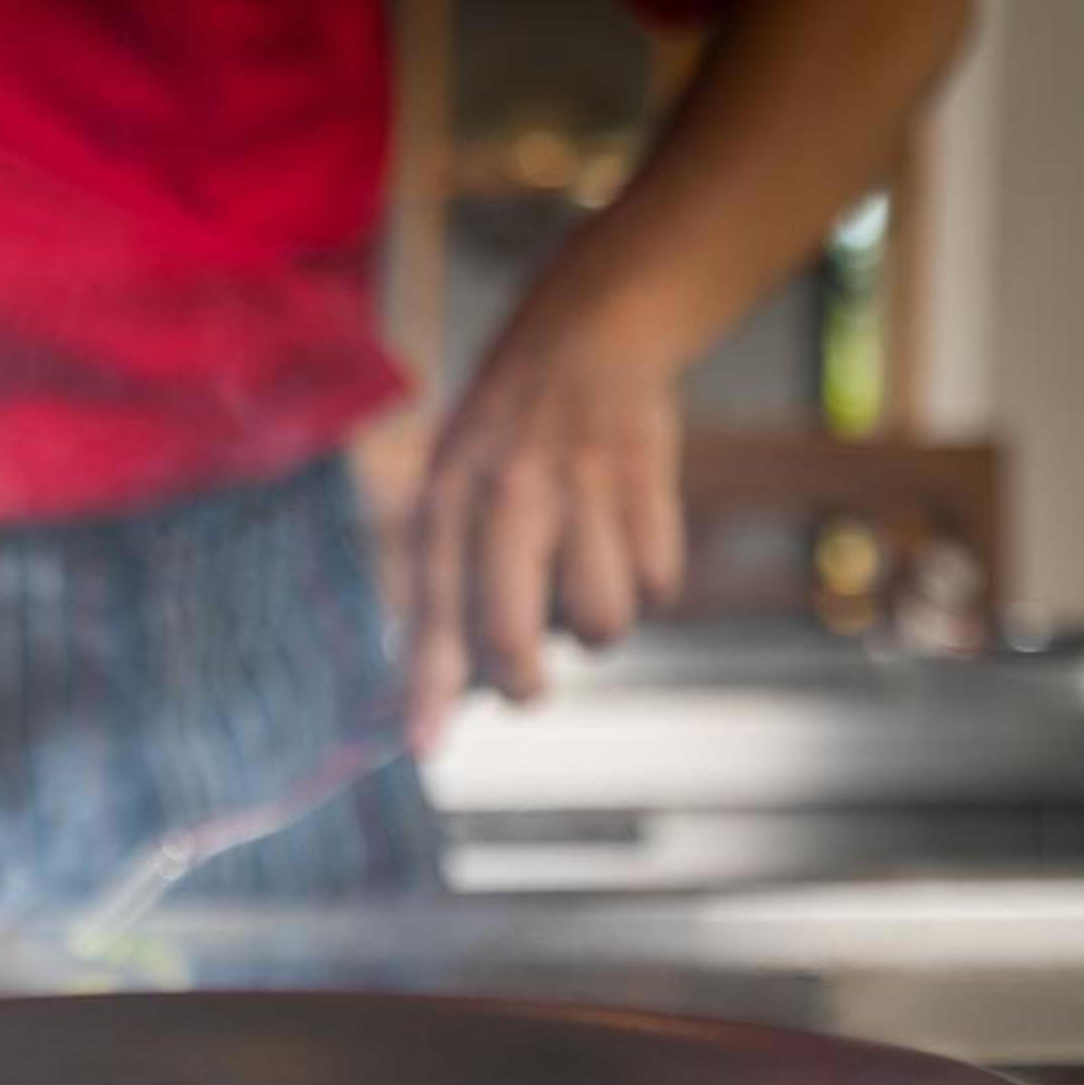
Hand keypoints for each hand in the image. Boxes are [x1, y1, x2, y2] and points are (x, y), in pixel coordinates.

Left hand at [403, 306, 685, 750]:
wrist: (588, 337)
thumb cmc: (505, 436)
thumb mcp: (449, 487)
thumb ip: (444, 579)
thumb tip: (447, 687)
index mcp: (446, 500)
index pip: (432, 611)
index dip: (428, 687)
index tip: (423, 747)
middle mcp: (507, 497)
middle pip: (515, 635)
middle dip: (523, 683)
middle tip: (528, 687)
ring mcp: (580, 491)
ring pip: (601, 624)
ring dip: (598, 624)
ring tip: (582, 577)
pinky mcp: (648, 484)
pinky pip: (660, 586)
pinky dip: (650, 583)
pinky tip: (626, 541)